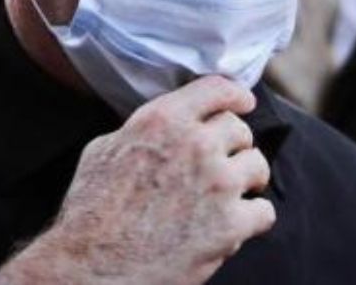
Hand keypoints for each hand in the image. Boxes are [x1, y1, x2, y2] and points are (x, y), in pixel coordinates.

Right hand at [0, 76, 273, 284]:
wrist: (92, 266)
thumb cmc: (91, 212)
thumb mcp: (104, 150)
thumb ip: (142, 130)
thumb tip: (165, 127)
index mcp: (163, 120)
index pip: (216, 89)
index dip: (235, 94)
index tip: (244, 102)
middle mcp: (195, 144)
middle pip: (239, 129)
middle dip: (234, 145)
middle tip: (224, 162)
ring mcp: (217, 184)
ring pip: (258, 165)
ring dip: (247, 178)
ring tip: (233, 192)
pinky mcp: (230, 224)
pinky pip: (264, 211)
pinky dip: (253, 218)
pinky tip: (237, 222)